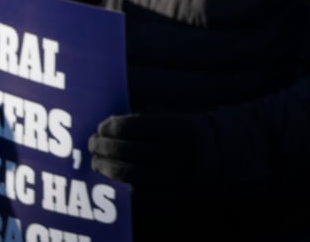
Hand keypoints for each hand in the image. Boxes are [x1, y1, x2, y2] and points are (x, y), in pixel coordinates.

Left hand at [88, 112, 215, 189]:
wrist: (217, 154)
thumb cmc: (183, 131)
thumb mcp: (171, 116)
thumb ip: (142, 118)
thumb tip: (108, 126)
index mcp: (175, 126)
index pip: (129, 127)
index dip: (109, 127)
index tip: (101, 127)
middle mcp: (174, 150)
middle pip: (124, 150)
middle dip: (101, 147)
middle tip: (92, 143)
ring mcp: (172, 174)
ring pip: (127, 173)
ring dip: (105, 167)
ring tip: (96, 162)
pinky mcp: (172, 193)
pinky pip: (138, 192)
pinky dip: (122, 185)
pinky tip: (114, 177)